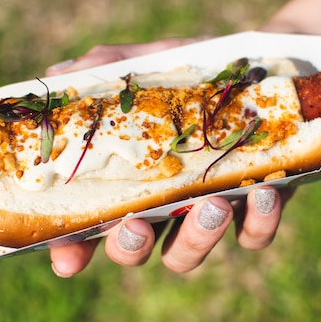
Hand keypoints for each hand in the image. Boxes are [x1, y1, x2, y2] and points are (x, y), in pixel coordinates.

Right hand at [45, 39, 288, 276]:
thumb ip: (106, 68)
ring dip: (194, 239)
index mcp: (128, 175)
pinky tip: (262, 193)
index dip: (74, 249)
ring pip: (187, 253)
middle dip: (130, 248)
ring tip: (212, 204)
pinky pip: (253, 236)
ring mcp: (206, 206)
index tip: (68, 261)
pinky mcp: (256, 205)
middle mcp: (161, 200)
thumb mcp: (148, 60)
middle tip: (138, 226)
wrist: (261, 61)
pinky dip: (257, 224)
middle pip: (133, 249)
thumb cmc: (193, 67)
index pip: (90, 223)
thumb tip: (58, 74)